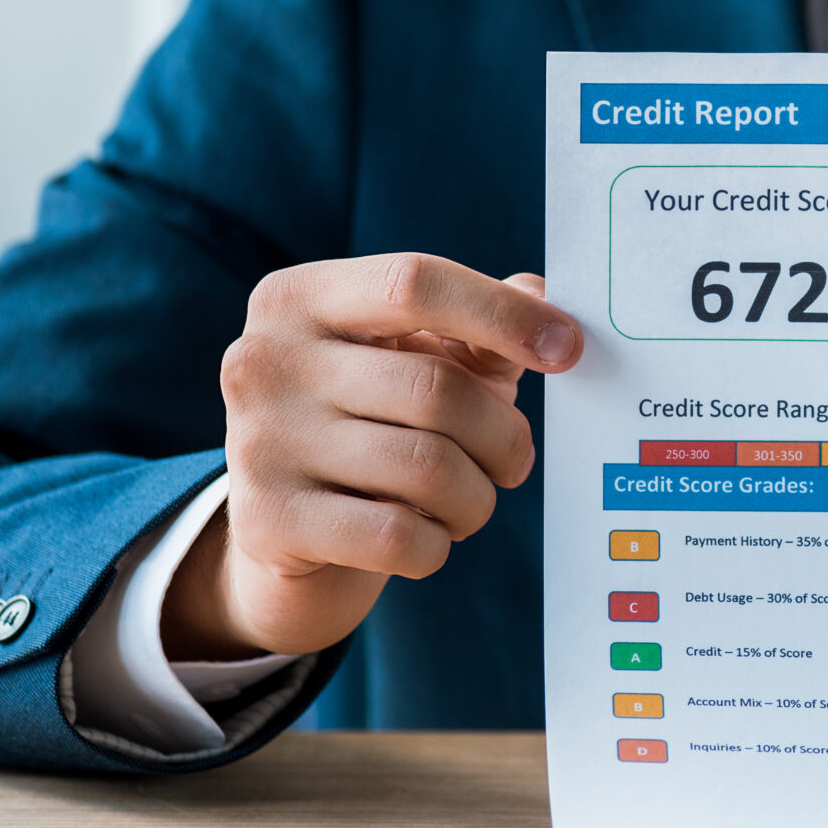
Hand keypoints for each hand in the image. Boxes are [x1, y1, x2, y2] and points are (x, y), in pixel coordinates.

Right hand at [166, 254, 583, 659]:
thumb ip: (479, 327)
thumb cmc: (368, 421)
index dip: (503, 314)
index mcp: (298, 298)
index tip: (568, 349)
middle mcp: (263, 360)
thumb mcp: (415, 359)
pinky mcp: (267, 521)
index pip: (415, 283)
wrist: (285, 528)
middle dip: (502, 435)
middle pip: (436, 389)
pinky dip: (437, 544)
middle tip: (515, 460)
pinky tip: (428, 536)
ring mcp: (259, 441)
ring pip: (426, 468)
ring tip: (469, 501)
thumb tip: (546, 295)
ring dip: (476, 497)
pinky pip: (398, 536)